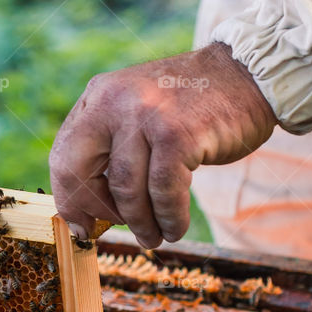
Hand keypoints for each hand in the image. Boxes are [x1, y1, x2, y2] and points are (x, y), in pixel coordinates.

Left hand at [48, 42, 276, 247]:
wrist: (247, 74)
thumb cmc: (192, 106)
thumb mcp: (137, 111)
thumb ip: (111, 147)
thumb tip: (88, 208)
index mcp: (98, 98)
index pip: (63, 156)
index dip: (70, 198)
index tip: (82, 224)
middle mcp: (113, 102)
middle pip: (80, 172)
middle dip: (94, 211)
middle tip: (115, 228)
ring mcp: (144, 116)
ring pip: (125, 189)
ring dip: (140, 223)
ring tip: (154, 237)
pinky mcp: (176, 135)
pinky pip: (163, 192)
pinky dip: (169, 218)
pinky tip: (175, 227)